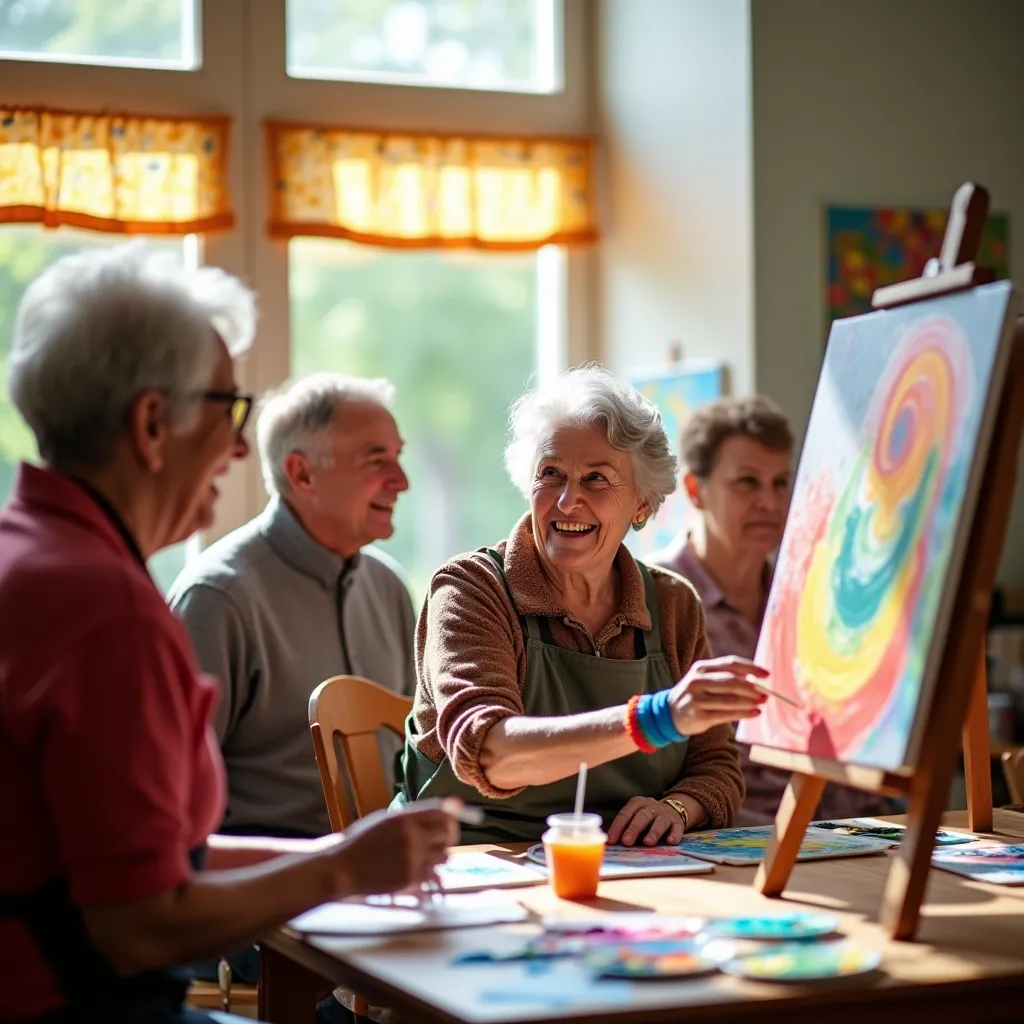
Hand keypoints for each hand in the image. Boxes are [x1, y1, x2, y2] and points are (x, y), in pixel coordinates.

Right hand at [330, 799, 460, 897]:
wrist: (343, 868)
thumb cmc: (364, 842)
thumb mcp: (387, 820)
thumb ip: (417, 814)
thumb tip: (453, 805)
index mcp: (405, 818)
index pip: (443, 813)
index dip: (451, 817)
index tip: (449, 823)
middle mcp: (412, 837)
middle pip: (448, 834)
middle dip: (448, 837)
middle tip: (440, 840)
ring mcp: (412, 859)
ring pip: (444, 855)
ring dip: (440, 854)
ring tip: (424, 854)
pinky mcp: (410, 879)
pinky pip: (432, 873)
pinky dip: (429, 871)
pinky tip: (414, 867)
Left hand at [607, 796, 687, 846]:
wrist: (674, 809)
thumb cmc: (649, 817)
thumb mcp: (636, 816)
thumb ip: (626, 826)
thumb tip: (611, 842)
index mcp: (638, 803)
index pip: (626, 813)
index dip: (618, 827)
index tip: (611, 841)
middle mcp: (652, 806)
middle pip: (642, 816)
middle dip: (633, 829)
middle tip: (626, 842)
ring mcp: (666, 814)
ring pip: (660, 821)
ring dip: (653, 832)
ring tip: (647, 843)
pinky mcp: (678, 822)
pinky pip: (677, 828)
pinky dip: (674, 835)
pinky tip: (670, 842)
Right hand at [669, 656, 767, 735]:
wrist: (669, 713)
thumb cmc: (695, 695)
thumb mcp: (704, 679)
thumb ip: (725, 677)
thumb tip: (755, 679)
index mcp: (701, 668)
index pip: (730, 664)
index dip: (751, 668)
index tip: (767, 674)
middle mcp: (697, 681)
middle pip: (731, 682)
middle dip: (752, 689)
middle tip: (766, 694)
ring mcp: (697, 699)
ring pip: (730, 700)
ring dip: (750, 702)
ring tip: (762, 704)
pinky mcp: (699, 716)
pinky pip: (727, 714)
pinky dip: (744, 714)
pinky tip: (754, 713)